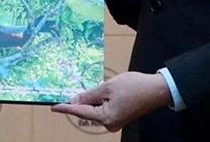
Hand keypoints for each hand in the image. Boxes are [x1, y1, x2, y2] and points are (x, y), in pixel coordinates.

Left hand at [51, 72, 171, 131]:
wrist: (156, 90)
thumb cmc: (134, 86)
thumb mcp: (108, 87)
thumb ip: (89, 95)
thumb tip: (74, 100)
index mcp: (106, 117)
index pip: (80, 111)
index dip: (66, 107)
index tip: (53, 107)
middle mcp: (109, 124)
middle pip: (88, 111)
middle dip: (82, 100)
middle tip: (76, 89)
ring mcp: (114, 122)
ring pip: (95, 110)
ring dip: (93, 99)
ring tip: (103, 87)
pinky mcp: (118, 118)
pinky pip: (103, 109)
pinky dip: (100, 101)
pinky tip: (105, 91)